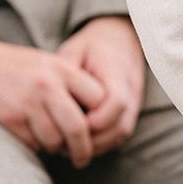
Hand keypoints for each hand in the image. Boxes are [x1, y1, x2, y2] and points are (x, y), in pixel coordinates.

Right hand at [0, 34, 104, 166]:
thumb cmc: (23, 67)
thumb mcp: (52, 64)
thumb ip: (73, 83)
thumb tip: (100, 114)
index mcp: (63, 68)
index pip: (98, 98)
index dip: (101, 115)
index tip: (98, 126)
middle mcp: (47, 85)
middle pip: (77, 127)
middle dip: (84, 148)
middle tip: (83, 158)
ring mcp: (27, 103)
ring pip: (54, 140)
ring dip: (58, 149)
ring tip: (58, 148)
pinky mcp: (10, 119)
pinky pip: (33, 143)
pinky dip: (38, 146)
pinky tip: (37, 140)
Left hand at [58, 15, 145, 156]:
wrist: (121, 36)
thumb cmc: (92, 45)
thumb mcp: (75, 49)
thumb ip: (64, 70)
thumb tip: (47, 93)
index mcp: (116, 71)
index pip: (115, 103)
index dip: (93, 120)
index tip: (68, 123)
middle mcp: (131, 88)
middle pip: (119, 126)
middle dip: (91, 141)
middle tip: (62, 144)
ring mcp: (135, 99)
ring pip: (121, 133)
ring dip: (97, 145)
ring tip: (69, 147)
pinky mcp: (132, 108)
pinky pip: (121, 133)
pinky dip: (103, 142)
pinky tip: (82, 141)